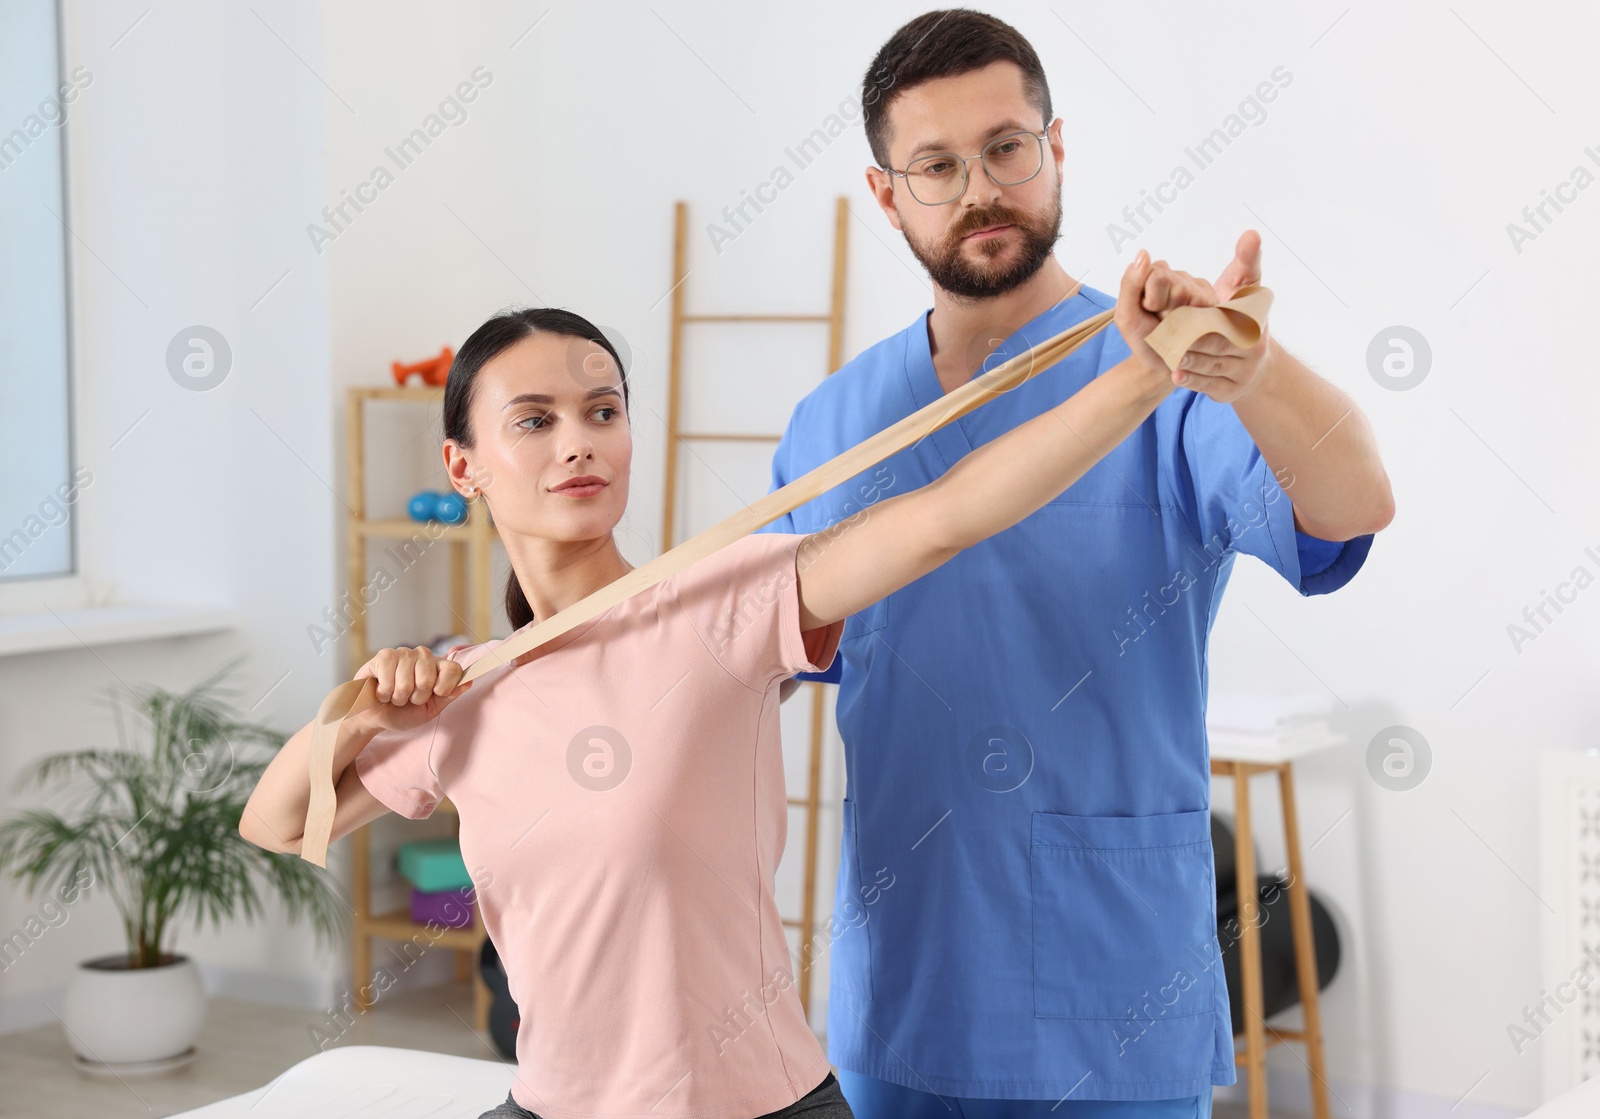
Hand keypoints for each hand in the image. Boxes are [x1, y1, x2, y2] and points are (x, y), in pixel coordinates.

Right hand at [351, 645, 472, 733]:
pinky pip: (388, 680)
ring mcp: (403, 653)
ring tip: (395, 696)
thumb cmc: (404, 713)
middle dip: (417, 697)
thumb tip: (468, 682)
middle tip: (409, 699)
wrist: (375, 717)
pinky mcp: (383, 656)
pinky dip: (384, 693)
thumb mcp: (431, 709)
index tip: (435, 695)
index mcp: (438, 667)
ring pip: (407, 682)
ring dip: (399, 697)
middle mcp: (423, 655)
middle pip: (428, 678)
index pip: (453, 669)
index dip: (445, 687)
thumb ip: (449, 696)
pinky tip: (382, 691)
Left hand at [1115, 249, 1219, 387]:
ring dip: (1181, 317)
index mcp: (1155, 274)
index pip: (1156, 275)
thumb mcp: (1127, 316)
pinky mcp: (1215, 304)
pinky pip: (1207, 308)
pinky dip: (1196, 324)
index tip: (1148, 312)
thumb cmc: (1145, 339)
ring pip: (1193, 296)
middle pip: (1176, 284)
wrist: (1164, 364)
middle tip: (1162, 323)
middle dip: (1166, 309)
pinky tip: (1190, 330)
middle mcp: (1179, 276)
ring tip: (1176, 327)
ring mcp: (1200, 288)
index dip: (1151, 300)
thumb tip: (1143, 254)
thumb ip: (1130, 284)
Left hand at [1173, 228, 1271, 402]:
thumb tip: (1251, 233)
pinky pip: (1210, 384)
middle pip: (1220, 342)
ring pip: (1213, 365)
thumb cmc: (1242, 320)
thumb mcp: (1245, 289)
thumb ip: (1245, 262)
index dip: (1215, 311)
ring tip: (1171, 358)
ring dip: (1191, 361)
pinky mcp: (1231, 390)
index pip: (1237, 313)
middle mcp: (1253, 345)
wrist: (1253, 367)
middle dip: (1196, 339)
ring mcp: (1243, 370)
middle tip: (1170, 336)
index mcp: (1255, 318)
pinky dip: (1193, 380)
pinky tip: (1176, 376)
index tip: (1204, 302)